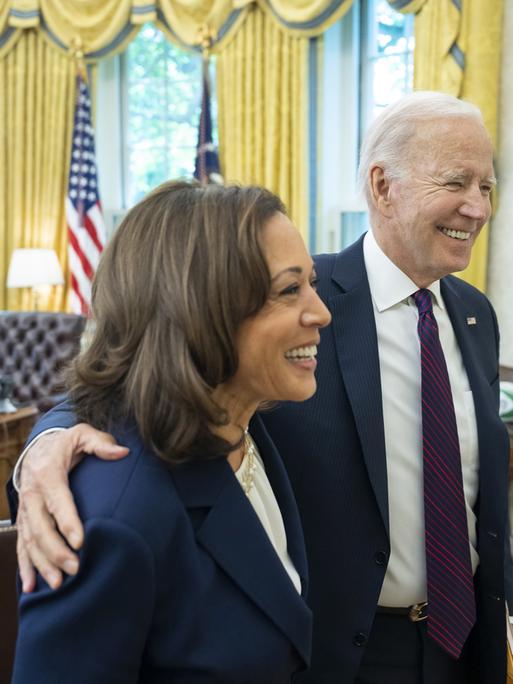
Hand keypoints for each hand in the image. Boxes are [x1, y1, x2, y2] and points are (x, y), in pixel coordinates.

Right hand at [17, 424, 128, 591]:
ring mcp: (25, 509)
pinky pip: (21, 545)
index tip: (80, 542)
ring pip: (30, 540)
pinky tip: (31, 587)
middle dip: (56, 550)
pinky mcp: (24, 520)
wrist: (38, 447)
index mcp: (48, 473)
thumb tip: (122, 452)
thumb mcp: (82, 434)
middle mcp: (32, 494)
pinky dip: (25, 567)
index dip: (67, 521)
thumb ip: (101, 443)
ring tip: (58, 584)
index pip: (58, 500)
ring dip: (42, 563)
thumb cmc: (65, 443)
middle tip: (75, 568)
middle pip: (41, 527)